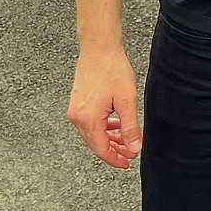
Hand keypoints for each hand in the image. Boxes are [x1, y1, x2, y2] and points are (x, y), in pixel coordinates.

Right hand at [67, 48, 141, 167]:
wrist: (99, 48)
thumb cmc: (112, 69)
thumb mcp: (127, 100)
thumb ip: (130, 127)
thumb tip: (134, 148)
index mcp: (88, 119)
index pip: (101, 149)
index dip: (115, 159)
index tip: (127, 163)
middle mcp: (77, 117)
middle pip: (95, 143)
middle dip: (114, 150)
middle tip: (130, 152)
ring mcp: (75, 109)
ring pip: (92, 134)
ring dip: (109, 139)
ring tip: (125, 140)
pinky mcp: (77, 103)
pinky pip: (89, 123)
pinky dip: (103, 127)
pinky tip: (114, 125)